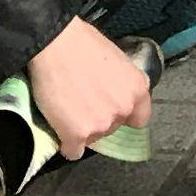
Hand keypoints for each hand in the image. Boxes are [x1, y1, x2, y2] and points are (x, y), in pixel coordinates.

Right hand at [25, 16, 153, 158]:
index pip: (139, 119)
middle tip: (81, 104)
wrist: (55, 44)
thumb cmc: (82, 44)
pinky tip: (59, 128)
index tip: (110, 111)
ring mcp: (102, 124)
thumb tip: (113, 94)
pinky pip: (73, 151)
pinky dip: (66, 143)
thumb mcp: (116, 61)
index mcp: (138, 90)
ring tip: (67, 110)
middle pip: (112, 128)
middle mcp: (124, 109)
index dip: (124, 116)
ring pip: (92, 138)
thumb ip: (121, 84)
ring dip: (81, 130)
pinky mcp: (77, 134)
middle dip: (99, 120)